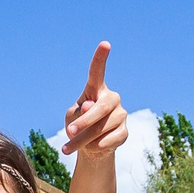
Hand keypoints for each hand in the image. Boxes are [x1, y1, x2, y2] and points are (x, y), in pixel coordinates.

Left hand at [60, 42, 126, 162]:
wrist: (89, 148)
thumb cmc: (77, 127)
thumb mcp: (71, 118)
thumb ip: (77, 113)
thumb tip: (89, 107)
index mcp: (96, 90)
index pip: (98, 72)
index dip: (101, 59)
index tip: (105, 44)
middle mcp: (112, 99)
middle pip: (100, 108)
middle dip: (84, 122)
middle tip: (69, 131)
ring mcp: (121, 115)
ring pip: (102, 128)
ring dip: (82, 140)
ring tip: (69, 147)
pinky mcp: (124, 132)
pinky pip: (108, 141)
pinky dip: (94, 147)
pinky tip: (90, 148)